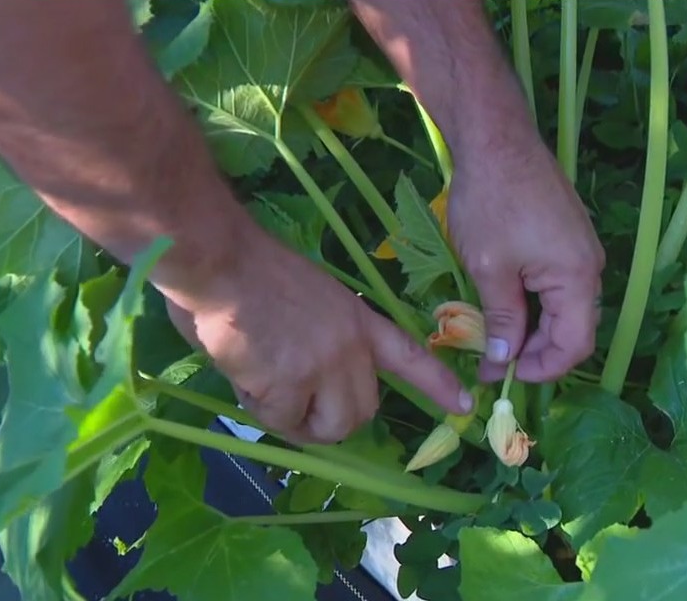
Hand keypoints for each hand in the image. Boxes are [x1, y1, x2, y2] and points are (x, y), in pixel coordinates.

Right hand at [163, 229, 472, 444]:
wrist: (220, 260)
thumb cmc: (251, 270)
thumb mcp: (310, 299)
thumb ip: (320, 338)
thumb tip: (298, 376)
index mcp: (357, 320)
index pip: (409, 354)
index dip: (438, 383)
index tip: (466, 403)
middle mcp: (350, 347)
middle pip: (362, 412)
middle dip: (329, 423)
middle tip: (293, 408)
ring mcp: (323, 367)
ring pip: (327, 427)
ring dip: (296, 423)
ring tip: (264, 391)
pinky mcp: (290, 385)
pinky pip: (282, 421)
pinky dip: (260, 409)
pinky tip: (243, 376)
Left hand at [449, 134, 605, 382]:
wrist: (497, 140)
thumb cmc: (492, 202)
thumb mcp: (490, 268)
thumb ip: (502, 320)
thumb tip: (503, 362)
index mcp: (577, 277)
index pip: (575, 344)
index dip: (543, 369)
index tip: (505, 376)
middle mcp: (589, 266)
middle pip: (573, 329)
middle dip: (536, 352)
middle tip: (493, 363)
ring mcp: (580, 250)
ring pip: (564, 308)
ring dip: (534, 328)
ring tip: (494, 338)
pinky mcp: (567, 237)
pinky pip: (558, 285)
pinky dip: (535, 303)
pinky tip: (505, 306)